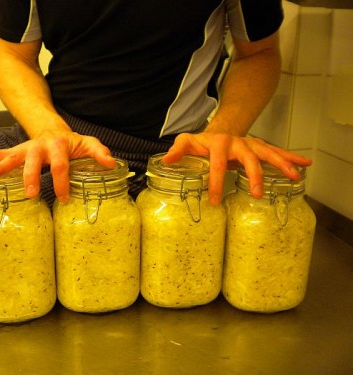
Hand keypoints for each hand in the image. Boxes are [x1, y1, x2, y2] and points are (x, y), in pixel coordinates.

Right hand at [0, 129, 114, 201]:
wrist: (53, 130)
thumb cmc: (72, 142)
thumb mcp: (88, 144)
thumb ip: (99, 152)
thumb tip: (112, 164)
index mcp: (59, 146)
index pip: (61, 165)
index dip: (62, 181)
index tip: (63, 198)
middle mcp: (39, 146)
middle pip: (33, 161)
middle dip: (30, 177)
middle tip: (30, 194)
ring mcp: (25, 149)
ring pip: (10, 157)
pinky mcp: (15, 152)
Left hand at [162, 132, 311, 204]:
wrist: (221, 128)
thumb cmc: (203, 141)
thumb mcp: (188, 142)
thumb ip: (178, 150)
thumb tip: (165, 161)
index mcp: (218, 143)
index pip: (217, 165)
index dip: (215, 182)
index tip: (215, 200)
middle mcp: (238, 143)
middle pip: (249, 158)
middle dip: (254, 175)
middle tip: (256, 194)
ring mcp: (251, 144)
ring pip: (269, 153)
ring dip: (282, 165)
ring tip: (294, 177)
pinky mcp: (260, 148)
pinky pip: (278, 152)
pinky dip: (292, 158)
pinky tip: (305, 166)